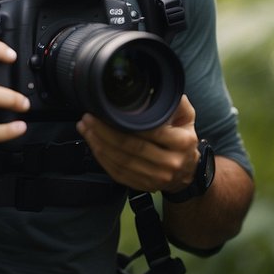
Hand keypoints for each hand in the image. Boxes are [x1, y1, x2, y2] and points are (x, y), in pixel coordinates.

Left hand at [77, 95, 198, 192]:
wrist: (187, 172)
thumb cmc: (183, 139)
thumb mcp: (187, 118)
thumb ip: (176, 103)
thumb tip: (158, 88)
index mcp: (181, 142)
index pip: (150, 131)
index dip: (125, 122)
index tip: (105, 111)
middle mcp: (169, 163)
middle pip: (131, 147)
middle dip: (104, 132)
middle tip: (89, 118)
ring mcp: (155, 177)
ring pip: (121, 161)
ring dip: (99, 144)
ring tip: (86, 129)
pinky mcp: (143, 185)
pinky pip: (118, 173)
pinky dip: (102, 158)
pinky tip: (93, 145)